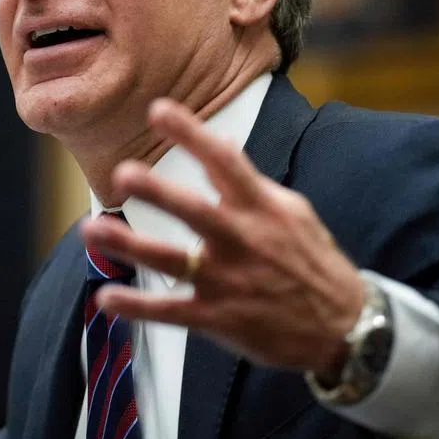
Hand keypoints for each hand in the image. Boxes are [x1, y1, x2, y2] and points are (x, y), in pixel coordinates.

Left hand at [80, 98, 364, 378]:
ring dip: (131, 246)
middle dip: (159, 192)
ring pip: (173, 261)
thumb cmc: (313, 262)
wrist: (347, 329)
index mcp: (261, 208)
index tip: (157, 109)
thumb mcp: (293, 212)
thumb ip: (249, 181)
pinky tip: (106, 298)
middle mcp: (243, 240)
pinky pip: (171, 313)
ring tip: (91, 231)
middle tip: (122, 173)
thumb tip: (220, 142)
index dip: (191, 133)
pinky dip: (138, 307)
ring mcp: (229, 281)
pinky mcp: (220, 318)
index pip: (224, 161)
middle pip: (195, 211)